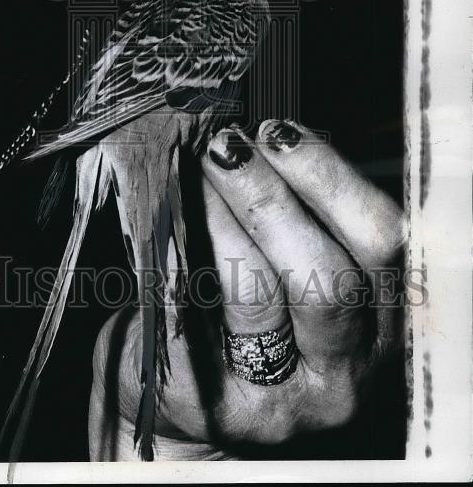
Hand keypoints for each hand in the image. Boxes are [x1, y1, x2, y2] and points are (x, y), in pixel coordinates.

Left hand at [89, 121, 406, 459]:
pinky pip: (190, 317)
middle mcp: (345, 372)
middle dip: (269, 197)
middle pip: (326, 277)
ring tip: (187, 176)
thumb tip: (261, 134)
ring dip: (217, 218)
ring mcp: (283, 401)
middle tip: (222, 147)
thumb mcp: (286, 264)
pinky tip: (158, 225)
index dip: (329, 178)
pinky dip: (173, 259)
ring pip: (257, 294)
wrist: (180, 400)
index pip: (381, 244)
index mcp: (378, 323)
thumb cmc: (237, 313)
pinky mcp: (216, 408)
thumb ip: (294, 214)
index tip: (276, 131)